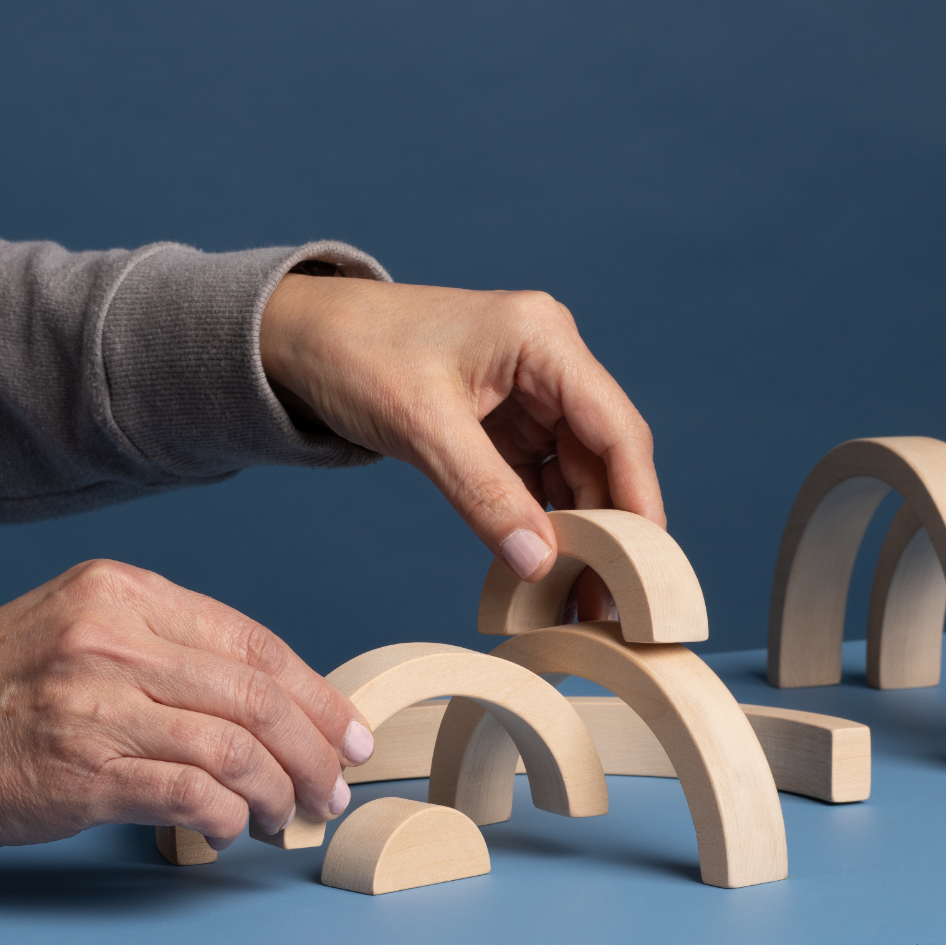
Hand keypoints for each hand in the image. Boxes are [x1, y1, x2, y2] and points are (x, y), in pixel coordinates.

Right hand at [0, 560, 373, 849]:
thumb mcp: (83, 629)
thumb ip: (166, 648)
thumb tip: (266, 703)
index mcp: (124, 592)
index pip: (252, 642)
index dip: (315, 693)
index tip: (349, 731)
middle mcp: (114, 636)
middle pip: (256, 693)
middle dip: (314, 748)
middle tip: (336, 786)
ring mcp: (97, 701)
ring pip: (233, 745)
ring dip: (278, 790)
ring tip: (289, 816)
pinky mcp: (83, 768)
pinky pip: (190, 792)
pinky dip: (227, 815)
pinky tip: (232, 829)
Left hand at [260, 276, 662, 616]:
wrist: (296, 338)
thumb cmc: (354, 354)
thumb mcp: (421, 427)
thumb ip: (484, 495)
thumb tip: (542, 564)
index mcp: (542, 338)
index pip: (616, 428)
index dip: (639, 500)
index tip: (648, 567)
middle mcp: (549, 362)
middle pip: (604, 458)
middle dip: (610, 532)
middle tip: (612, 606)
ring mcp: (529, 394)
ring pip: (576, 475)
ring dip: (580, 537)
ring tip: (581, 604)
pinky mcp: (504, 423)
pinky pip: (539, 481)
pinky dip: (543, 526)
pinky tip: (546, 575)